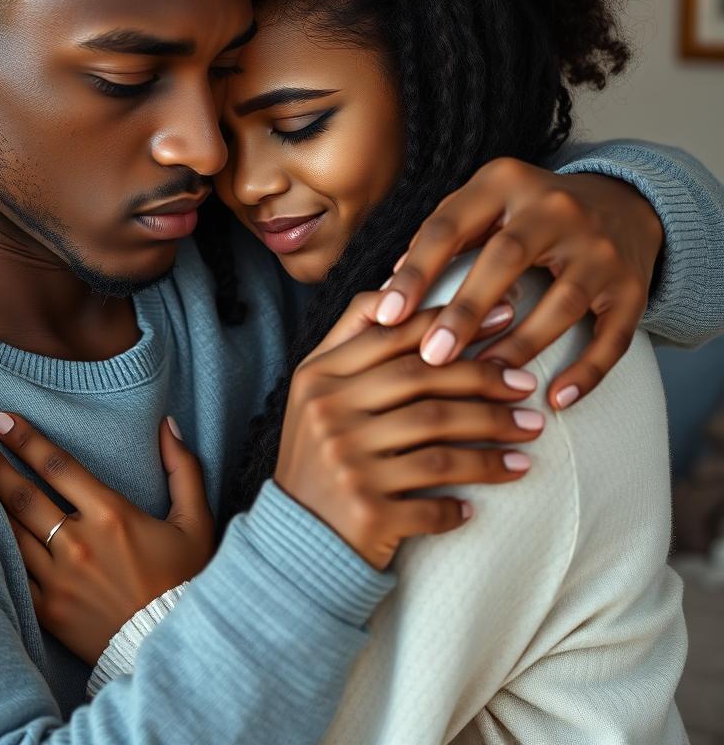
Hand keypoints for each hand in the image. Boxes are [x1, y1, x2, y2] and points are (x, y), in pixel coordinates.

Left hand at [0, 415, 213, 664]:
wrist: (169, 643)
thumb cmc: (184, 579)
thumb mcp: (196, 521)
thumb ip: (183, 469)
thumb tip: (166, 424)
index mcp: (112, 514)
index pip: (58, 466)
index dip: (27, 439)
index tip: (3, 419)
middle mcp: (79, 542)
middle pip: (23, 494)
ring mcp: (59, 578)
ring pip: (11, 530)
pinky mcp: (48, 610)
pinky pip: (10, 573)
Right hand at [276, 293, 543, 568]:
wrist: (297, 537)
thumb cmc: (322, 453)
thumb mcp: (318, 390)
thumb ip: (352, 340)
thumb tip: (398, 289)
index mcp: (317, 376)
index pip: (392, 336)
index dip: (450, 323)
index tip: (505, 319)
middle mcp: (328, 414)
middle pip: (423, 383)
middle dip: (485, 381)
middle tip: (527, 386)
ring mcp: (347, 465)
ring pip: (439, 442)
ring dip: (494, 439)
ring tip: (530, 436)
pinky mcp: (368, 512)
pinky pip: (435, 503)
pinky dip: (468, 497)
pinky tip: (492, 489)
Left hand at [375, 158, 663, 409]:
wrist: (623, 204)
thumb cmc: (526, 215)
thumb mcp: (483, 205)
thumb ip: (439, 239)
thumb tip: (386, 291)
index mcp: (504, 183)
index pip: (451, 227)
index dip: (416, 272)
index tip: (387, 316)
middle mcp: (556, 208)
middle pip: (506, 258)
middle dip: (465, 310)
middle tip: (431, 357)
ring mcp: (600, 247)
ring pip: (562, 301)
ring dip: (520, 345)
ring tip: (483, 380)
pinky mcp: (632, 286)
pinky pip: (613, 335)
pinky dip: (586, 371)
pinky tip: (555, 399)